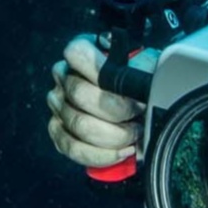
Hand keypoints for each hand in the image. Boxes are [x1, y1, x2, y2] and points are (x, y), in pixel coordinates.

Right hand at [46, 36, 142, 169]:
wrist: (139, 103)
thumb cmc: (139, 81)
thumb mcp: (145, 64)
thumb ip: (142, 64)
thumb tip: (149, 75)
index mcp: (80, 52)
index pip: (77, 54)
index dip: (102, 71)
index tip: (129, 87)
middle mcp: (64, 76)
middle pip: (80, 94)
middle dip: (117, 111)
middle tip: (139, 116)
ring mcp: (58, 105)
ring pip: (79, 125)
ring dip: (114, 135)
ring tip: (135, 135)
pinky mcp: (58, 131)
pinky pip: (73, 148)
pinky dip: (101, 155)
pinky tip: (121, 151)